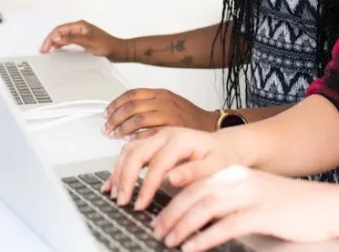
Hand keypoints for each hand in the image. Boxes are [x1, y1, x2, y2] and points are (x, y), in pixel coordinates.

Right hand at [39, 20, 129, 61]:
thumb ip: (72, 39)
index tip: (45, 47)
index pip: (60, 29)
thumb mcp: (88, 42)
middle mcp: (80, 28)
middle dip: (50, 39)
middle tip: (43, 49)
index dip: (50, 38)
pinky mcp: (83, 41)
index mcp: (80, 25)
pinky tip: (58, 49)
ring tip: (47, 49)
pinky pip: (68, 40)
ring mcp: (81, 34)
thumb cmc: (108, 46)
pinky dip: (61, 44)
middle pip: (60, 32)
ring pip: (63, 36)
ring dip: (55, 42)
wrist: (119, 51)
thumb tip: (58, 37)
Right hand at [102, 127, 244, 210]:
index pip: (157, 163)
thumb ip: (194, 172)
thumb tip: (172, 178)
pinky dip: (119, 167)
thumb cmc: (222, 156)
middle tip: (122, 201)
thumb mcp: (215, 165)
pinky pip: (130, 152)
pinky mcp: (152, 143)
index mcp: (180, 139)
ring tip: (116, 194)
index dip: (147, 185)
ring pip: (129, 150)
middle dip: (126, 178)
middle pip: (136, 152)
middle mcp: (165, 135)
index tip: (140, 204)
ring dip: (119, 172)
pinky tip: (113, 182)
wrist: (225, 145)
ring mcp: (157, 137)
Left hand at [103, 88, 216, 138]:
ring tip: (114, 135)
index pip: (132, 94)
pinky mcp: (174, 128)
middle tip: (107, 128)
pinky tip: (130, 141)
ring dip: (123, 127)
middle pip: (132, 106)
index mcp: (161, 93)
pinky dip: (138, 136)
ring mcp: (169, 114)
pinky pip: (151, 131)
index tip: (106, 113)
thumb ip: (150, 106)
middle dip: (116, 117)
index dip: (116, 103)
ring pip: (139, 118)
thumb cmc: (188, 118)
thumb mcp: (169, 104)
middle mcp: (164, 101)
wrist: (211, 125)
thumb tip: (124, 115)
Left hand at [152, 166, 336, 250]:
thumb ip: (231, 199)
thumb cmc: (291, 206)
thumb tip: (201, 214)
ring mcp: (251, 196)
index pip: (195, 184)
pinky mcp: (262, 214)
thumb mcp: (256, 194)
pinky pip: (225, 226)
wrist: (327, 206)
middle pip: (195, 194)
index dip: (173, 201)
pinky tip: (192, 248)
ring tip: (170, 240)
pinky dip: (204, 238)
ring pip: (205, 208)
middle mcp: (239, 180)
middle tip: (157, 231)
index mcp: (235, 174)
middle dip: (171, 214)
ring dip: (182, 226)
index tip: (159, 217)